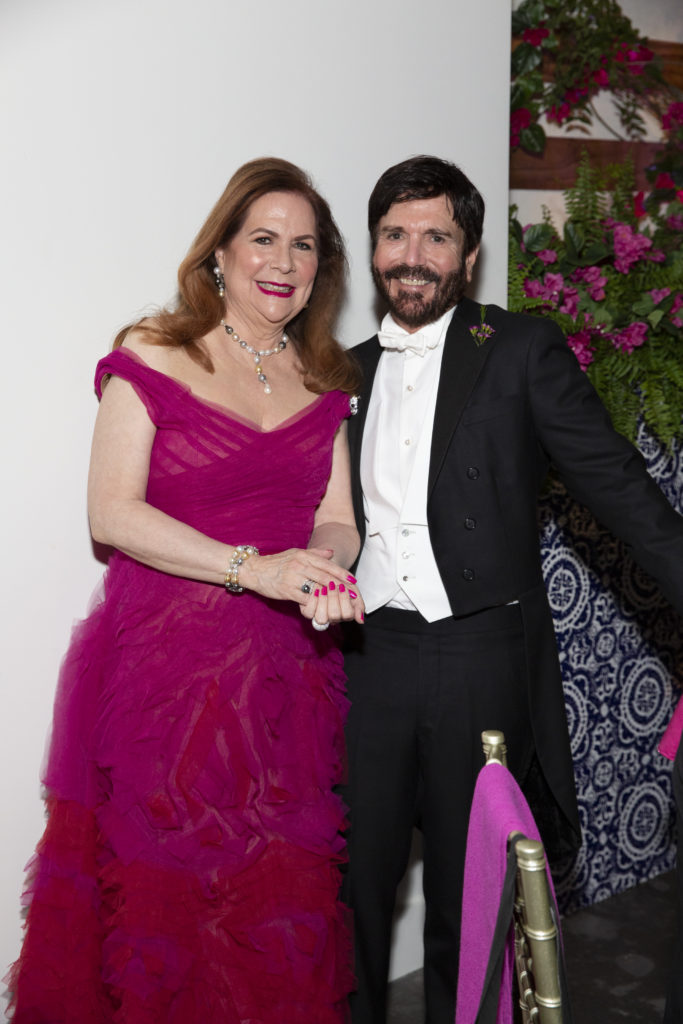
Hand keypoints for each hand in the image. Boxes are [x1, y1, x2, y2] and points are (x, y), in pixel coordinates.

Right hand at [238, 547, 353, 603]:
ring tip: (342, 604)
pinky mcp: (287, 590)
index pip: (328, 565)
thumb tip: (331, 553)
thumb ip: (315, 554)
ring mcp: (294, 578)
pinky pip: (306, 599)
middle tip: (353, 595)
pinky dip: (316, 604)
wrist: (254, 570)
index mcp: (304, 555)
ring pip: (318, 588)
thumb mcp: (296, 553)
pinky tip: (324, 609)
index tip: (353, 581)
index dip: (342, 574)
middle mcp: (300, 565)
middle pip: (326, 577)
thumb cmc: (277, 563)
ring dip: (331, 598)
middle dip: (342, 587)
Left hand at [299, 577, 364, 626]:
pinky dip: (313, 600)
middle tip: (332, 585)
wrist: (324, 571)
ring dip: (324, 600)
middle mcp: (332, 618)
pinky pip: (309, 613)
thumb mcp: (351, 588)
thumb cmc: (339, 580)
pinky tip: (315, 590)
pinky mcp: (307, 611)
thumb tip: (360, 620)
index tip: (342, 586)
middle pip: (335, 615)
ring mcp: (319, 616)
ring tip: (324, 587)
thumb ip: (358, 603)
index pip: (348, 614)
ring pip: (322, 618)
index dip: (345, 600)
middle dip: (334, 598)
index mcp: (344, 614)